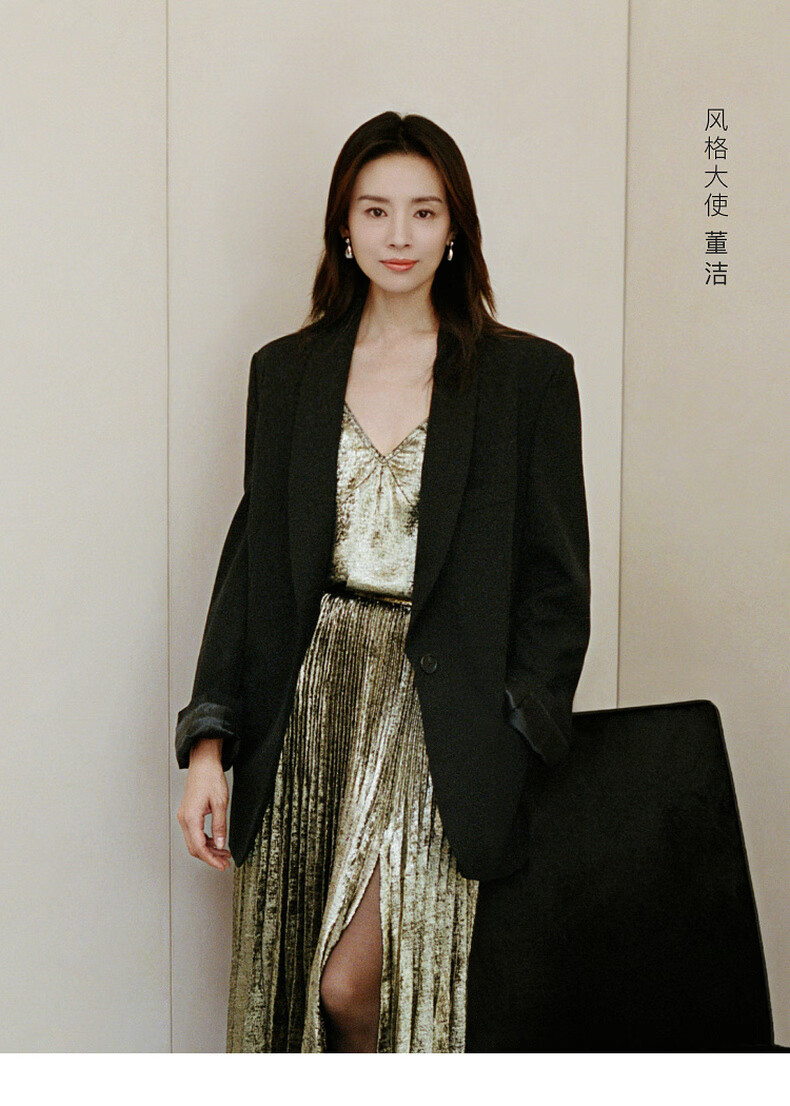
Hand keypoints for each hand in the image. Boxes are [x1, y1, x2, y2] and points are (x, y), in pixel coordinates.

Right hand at [177, 738, 230, 870]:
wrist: (203, 763)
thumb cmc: (210, 778)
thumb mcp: (220, 803)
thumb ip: (220, 826)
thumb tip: (221, 844)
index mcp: (191, 818)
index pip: (199, 847)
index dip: (211, 860)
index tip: (221, 866)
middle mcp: (184, 819)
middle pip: (195, 848)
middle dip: (210, 857)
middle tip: (224, 863)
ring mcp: (184, 817)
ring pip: (194, 842)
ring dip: (209, 850)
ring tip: (224, 853)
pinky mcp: (188, 814)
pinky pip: (194, 833)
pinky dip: (205, 840)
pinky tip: (217, 841)